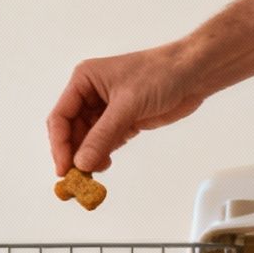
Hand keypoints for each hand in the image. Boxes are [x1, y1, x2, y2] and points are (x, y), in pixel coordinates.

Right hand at [48, 41, 213, 175]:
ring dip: (88, 158)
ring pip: (87, 140)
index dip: (59, 145)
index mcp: (84, 81)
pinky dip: (102, 155)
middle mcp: (90, 95)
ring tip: (94, 173)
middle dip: (74, 154)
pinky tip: (105, 164)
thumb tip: (81, 163)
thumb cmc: (161, 74)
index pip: (61, 117)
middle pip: (71, 132)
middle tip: (77, 178)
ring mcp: (106, 109)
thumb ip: (102, 136)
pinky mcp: (122, 121)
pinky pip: (104, 143)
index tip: (64, 169)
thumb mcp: (127, 105)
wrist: (194, 74)